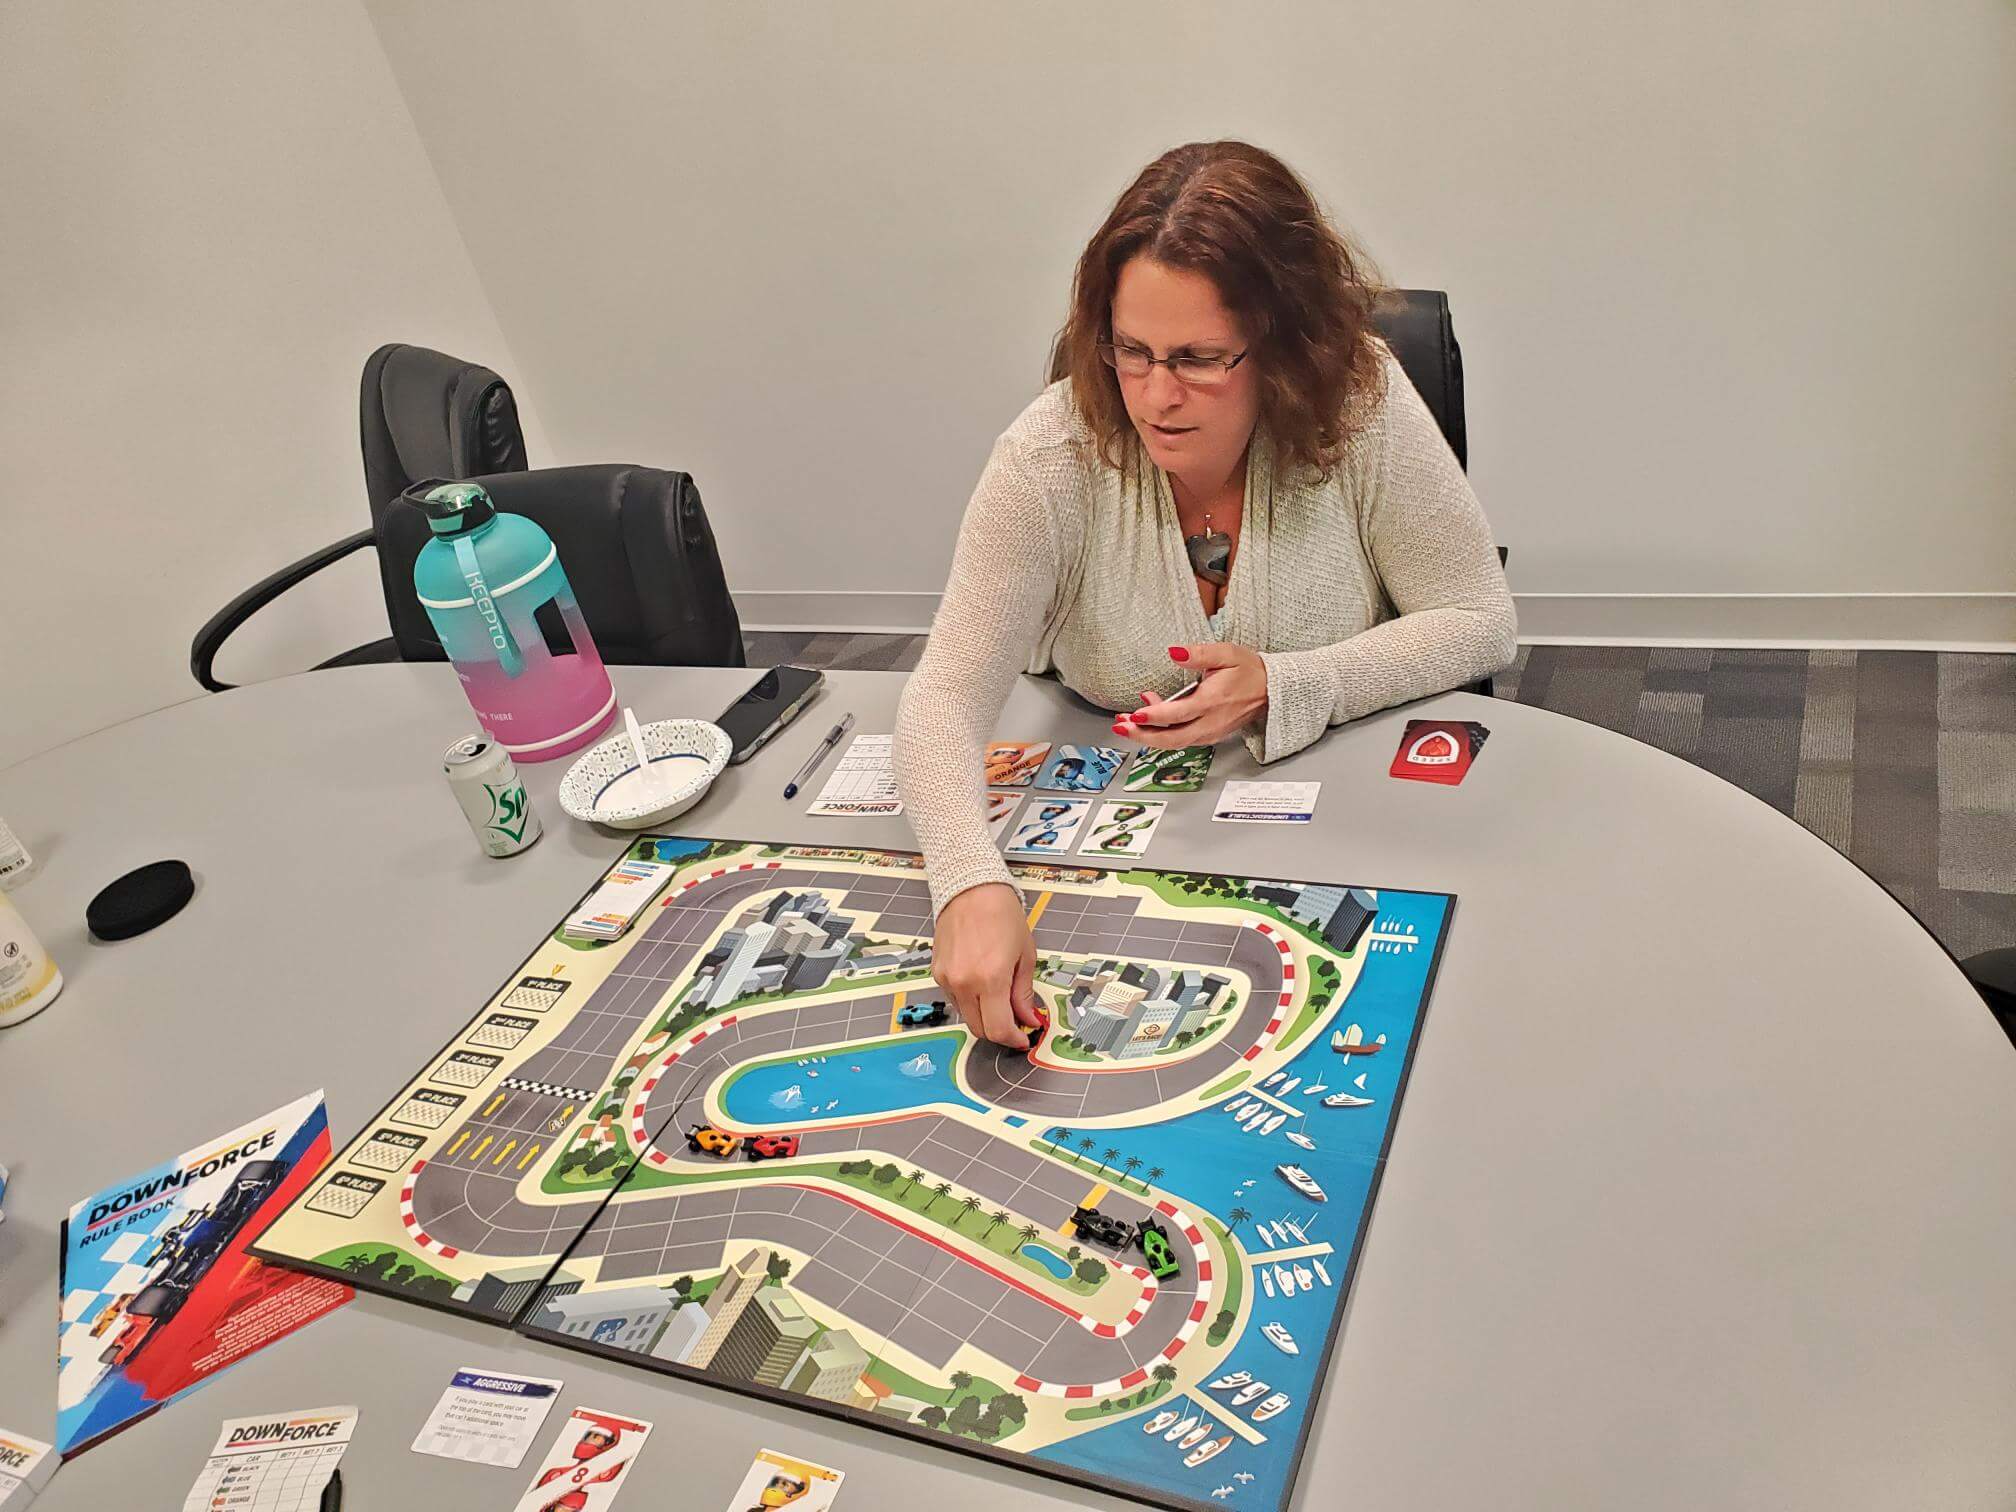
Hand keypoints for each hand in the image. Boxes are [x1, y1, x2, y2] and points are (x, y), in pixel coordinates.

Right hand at [931, 882, 1042, 1048]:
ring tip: (1000, 997)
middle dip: (999, 1032)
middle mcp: (965, 982)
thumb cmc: (1000, 914)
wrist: (971, 889)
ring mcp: (948, 979)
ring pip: (966, 1016)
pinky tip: (983, 985)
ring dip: (984, 1016)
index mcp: (990, 978)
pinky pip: (955, 1000)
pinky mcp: (938, 973)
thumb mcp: (1025, 955)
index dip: (1014, 1039)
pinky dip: (971, 1001)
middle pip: (980, 1030)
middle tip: (1015, 1022)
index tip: (1023, 1037)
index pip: (999, 1029)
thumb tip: (1029, 1018)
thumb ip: (1024, 993)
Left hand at [1113, 644, 1267, 747]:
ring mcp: (1210, 732)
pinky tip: (1150, 719)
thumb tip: (1174, 651)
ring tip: (1127, 723)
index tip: (1135, 713)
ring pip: (1175, 742)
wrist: (1272, 690)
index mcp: (1212, 702)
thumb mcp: (1226, 653)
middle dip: (1142, 735)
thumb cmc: (1250, 671)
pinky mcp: (1210, 735)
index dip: (1154, 716)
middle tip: (1121, 726)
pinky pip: (1182, 739)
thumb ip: (1198, 654)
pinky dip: (1163, 733)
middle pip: (1171, 738)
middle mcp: (1210, 722)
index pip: (1178, 715)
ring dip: (1149, 736)